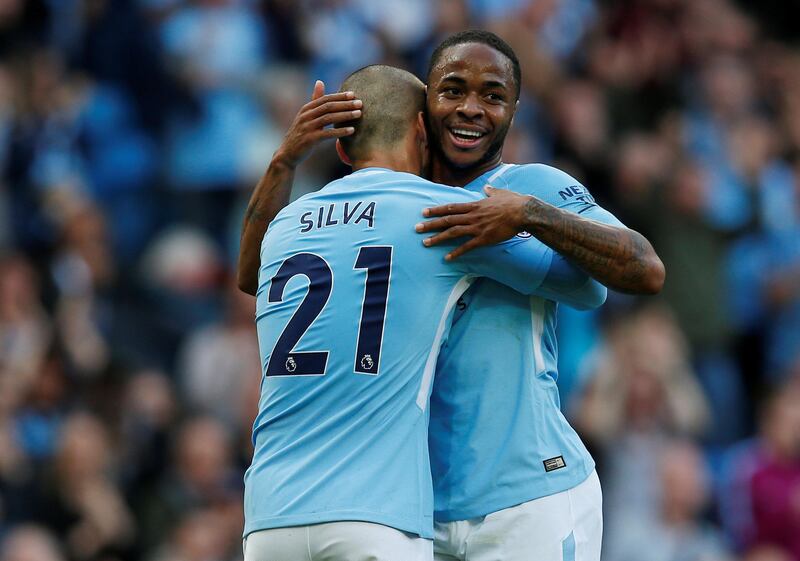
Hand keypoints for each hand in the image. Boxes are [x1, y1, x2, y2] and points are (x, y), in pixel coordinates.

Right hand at [274, 80, 362, 167]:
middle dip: (346, 104)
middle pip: (329, 106)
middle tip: (360, 103)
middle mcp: (306, 116)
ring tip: (359, 114)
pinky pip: (327, 134)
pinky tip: (351, 130)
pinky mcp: (309, 139)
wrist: (288, 153)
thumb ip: (314, 100)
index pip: (325, 99)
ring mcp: (307, 127)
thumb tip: (320, 81)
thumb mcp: (306, 115)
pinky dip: (340, 131)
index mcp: (307, 109)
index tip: (353, 94)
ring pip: (329, 118)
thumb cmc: (301, 133)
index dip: (340, 96)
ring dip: (345, 115)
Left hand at [415, 185, 532, 259]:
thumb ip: (491, 192)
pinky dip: (456, 253)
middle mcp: (473, 216)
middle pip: (447, 220)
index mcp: (475, 205)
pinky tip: (447, 259)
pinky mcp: (484, 238)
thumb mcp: (500, 193)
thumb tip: (487, 188)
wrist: (523, 212)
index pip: (451, 207)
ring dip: (438, 238)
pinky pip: (467, 247)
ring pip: (453, 233)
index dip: (436, 210)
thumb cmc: (514, 202)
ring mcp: (477, 227)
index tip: (423, 212)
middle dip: (431, 224)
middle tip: (416, 228)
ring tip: (425, 243)